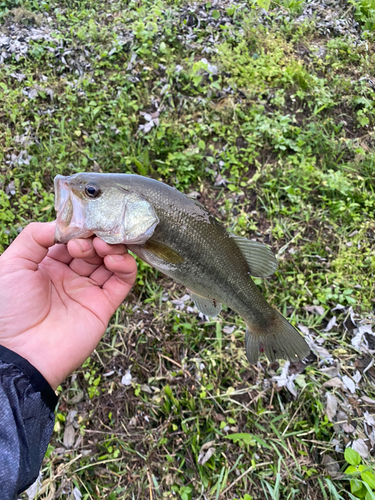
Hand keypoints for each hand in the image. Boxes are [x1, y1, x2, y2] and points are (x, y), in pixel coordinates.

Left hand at [0, 222, 136, 388]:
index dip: (77, 229)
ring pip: (110, 260)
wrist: (21, 353)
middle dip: (94, 237)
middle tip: (90, 239)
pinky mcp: (104, 305)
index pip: (70, 238)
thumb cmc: (8, 310)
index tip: (81, 223)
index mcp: (47, 264)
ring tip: (103, 247)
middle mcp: (69, 275)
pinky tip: (115, 258)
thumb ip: (34, 237)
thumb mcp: (10, 264)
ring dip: (111, 247)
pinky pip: (122, 281)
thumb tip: (63, 224)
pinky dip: (125, 266)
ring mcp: (87, 290)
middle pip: (92, 247)